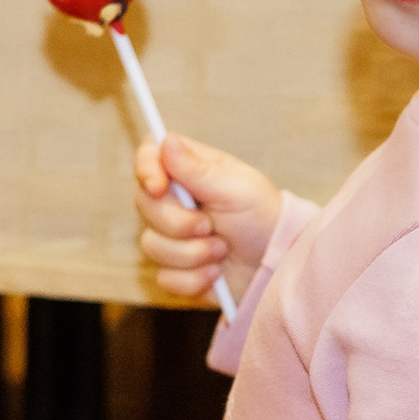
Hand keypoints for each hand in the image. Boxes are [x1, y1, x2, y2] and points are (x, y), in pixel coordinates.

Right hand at [135, 133, 282, 302]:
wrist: (274, 264)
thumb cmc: (261, 217)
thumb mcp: (236, 189)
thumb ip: (198, 170)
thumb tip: (167, 141)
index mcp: (189, 171)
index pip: (149, 155)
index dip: (146, 169)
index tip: (158, 187)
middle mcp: (174, 200)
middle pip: (144, 204)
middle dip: (179, 223)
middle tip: (210, 226)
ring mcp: (170, 235)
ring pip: (151, 245)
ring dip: (192, 254)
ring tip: (222, 250)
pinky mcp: (174, 269)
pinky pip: (165, 277)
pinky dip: (194, 278)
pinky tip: (215, 272)